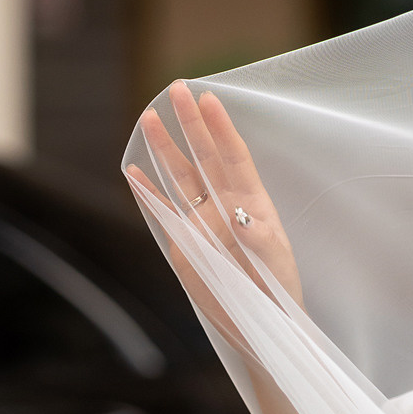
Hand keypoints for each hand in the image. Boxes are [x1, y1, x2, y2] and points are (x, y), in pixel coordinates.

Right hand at [126, 82, 302, 347]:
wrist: (261, 324)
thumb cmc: (278, 290)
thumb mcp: (275, 263)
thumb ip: (259, 240)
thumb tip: (243, 217)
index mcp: (252, 202)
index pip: (234, 157)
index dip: (221, 129)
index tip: (208, 100)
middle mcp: (225, 204)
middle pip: (205, 156)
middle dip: (191, 123)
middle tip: (176, 89)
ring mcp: (203, 220)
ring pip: (181, 175)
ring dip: (166, 147)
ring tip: (149, 117)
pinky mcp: (185, 241)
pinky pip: (163, 210)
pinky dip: (148, 192)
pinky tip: (134, 170)